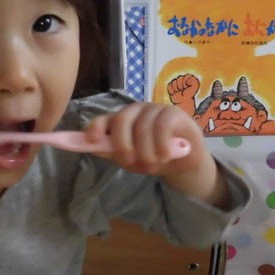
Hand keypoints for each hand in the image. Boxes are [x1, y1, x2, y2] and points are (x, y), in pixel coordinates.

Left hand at [85, 102, 204, 176]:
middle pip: (122, 120)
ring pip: (142, 127)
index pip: (104, 119)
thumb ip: (111, 151)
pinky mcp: (172, 112)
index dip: (96, 127)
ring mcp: (153, 109)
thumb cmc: (152, 158)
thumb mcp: (129, 159)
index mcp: (119, 121)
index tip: (92, 140)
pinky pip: (162, 126)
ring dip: (145, 151)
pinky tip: (164, 156)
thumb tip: (92, 147)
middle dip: (123, 144)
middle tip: (129, 162)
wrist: (182, 162)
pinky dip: (161, 145)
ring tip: (152, 165)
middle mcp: (134, 111)